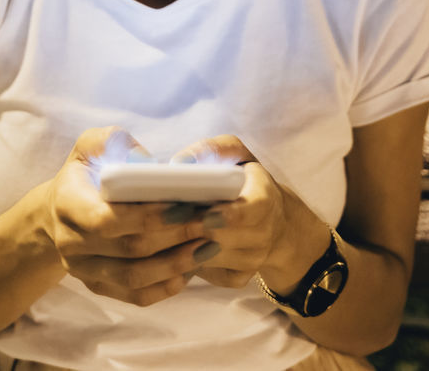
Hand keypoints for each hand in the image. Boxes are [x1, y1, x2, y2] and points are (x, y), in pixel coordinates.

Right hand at [42, 126, 218, 306]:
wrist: (59, 210)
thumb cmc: (87, 172)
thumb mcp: (93, 144)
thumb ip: (113, 141)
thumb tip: (146, 164)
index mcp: (68, 203)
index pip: (109, 218)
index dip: (150, 217)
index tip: (186, 205)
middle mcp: (71, 243)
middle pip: (130, 250)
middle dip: (175, 237)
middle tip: (211, 222)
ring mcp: (83, 270)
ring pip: (135, 279)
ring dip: (177, 264)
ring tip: (209, 245)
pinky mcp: (97, 287)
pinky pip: (136, 296)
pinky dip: (167, 286)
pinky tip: (191, 267)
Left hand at [169, 135, 307, 290]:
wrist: (273, 220)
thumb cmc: (245, 179)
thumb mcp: (235, 154)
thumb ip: (211, 150)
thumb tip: (179, 163)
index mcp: (265, 200)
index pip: (251, 212)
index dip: (227, 216)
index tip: (204, 214)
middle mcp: (263, 235)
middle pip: (220, 239)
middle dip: (188, 230)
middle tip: (157, 219)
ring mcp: (252, 261)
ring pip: (207, 259)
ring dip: (179, 246)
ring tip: (154, 230)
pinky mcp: (237, 278)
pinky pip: (204, 272)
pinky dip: (182, 261)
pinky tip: (166, 245)